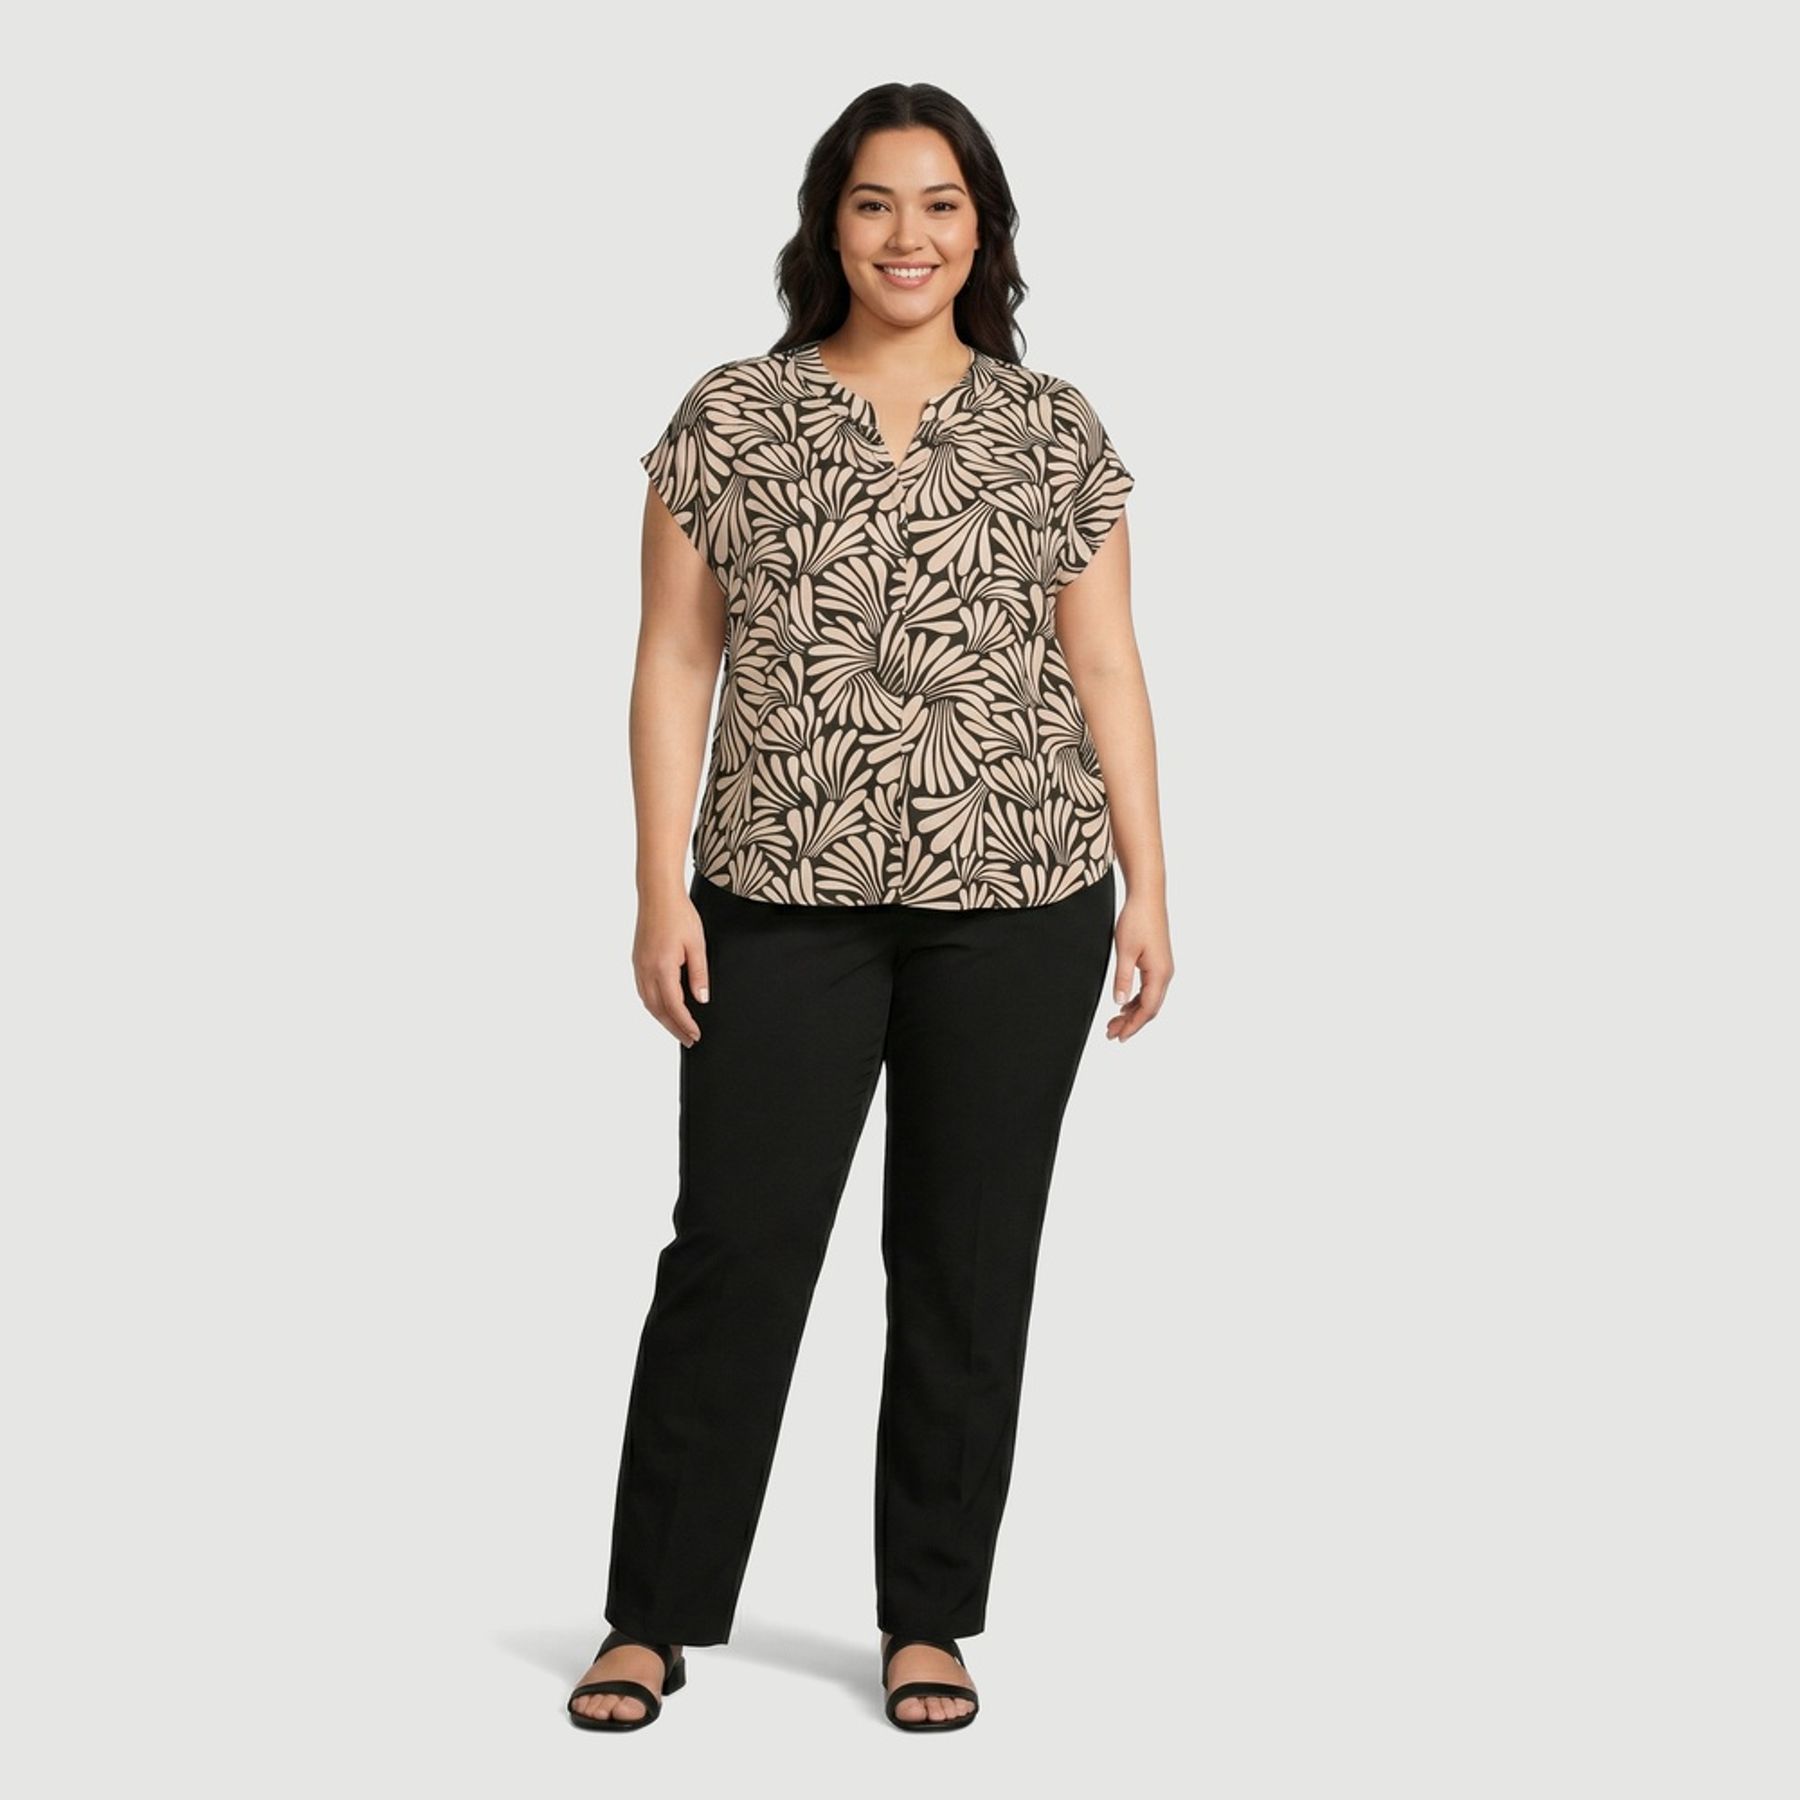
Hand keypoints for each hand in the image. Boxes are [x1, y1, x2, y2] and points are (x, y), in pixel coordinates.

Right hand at [634, 890, 709, 1046]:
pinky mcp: (637, 960)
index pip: (674, 1006)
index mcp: (662, 968)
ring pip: (648, 1002)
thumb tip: (702, 999)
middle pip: (658, 1010)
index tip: (695, 1035)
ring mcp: (639, 966)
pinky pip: (643, 991)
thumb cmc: (679, 915)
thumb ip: (699, 974)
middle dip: (673, 1028)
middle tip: (688, 1040)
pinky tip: (662, 1007)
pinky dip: (653, 1004)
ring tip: (677, 1028)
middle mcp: (646, 970)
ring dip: (662, 1018)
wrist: (658, 895)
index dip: (685, 1024)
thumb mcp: (697, 945)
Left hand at [1106, 891, 1172, 1042]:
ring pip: (1149, 999)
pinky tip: (1123, 1004)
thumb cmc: (1137, 920)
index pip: (1147, 1009)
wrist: (1147, 897)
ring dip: (1132, 1012)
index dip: (1132, 1025)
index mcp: (1159, 974)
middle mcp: (1165, 973)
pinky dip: (1136, 1000)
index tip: (1118, 1037)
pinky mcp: (1158, 962)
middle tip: (1111, 1034)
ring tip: (1114, 1023)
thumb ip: (1122, 979)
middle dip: (1131, 1023)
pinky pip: (1149, 988)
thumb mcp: (1125, 951)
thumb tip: (1119, 1003)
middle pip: (1149, 1008)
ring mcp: (1163, 968)